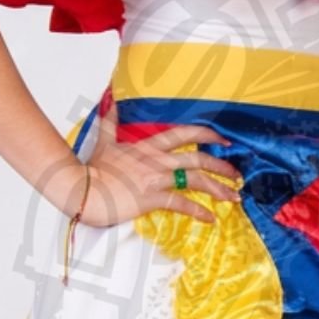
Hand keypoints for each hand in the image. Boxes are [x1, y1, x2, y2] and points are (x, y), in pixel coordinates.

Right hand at [75, 104, 241, 225]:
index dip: (208, 135)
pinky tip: (210, 219)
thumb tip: (110, 99)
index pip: (184, 134)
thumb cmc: (91, 168)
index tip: (226, 141)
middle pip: (197, 158)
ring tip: (233, 198)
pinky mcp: (150, 198)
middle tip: (238, 176)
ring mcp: (154, 179)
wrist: (80, 188)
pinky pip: (180, 203)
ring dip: (218, 189)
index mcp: (148, 146)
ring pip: (195, 180)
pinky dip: (198, 212)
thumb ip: (111, 121)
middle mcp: (156, 160)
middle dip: (222, 167)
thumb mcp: (104, 141)